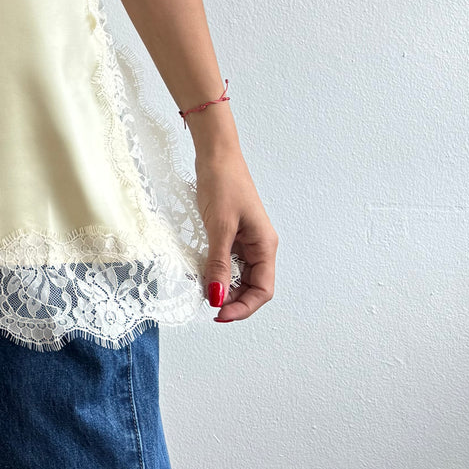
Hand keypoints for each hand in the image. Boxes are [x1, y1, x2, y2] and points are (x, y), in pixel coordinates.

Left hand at [193, 142, 276, 323]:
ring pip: (240, 276)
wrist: (216, 153)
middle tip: (207, 307)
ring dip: (225, 287)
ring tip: (204, 292)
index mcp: (265, 245)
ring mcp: (247, 240)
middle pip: (253, 287)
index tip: (218, 314)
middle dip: (234, 301)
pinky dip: (218, 271)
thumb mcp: (219, 227)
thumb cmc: (222, 183)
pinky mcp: (233, 233)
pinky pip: (230, 261)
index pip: (263, 290)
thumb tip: (216, 298)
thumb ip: (218, 264)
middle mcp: (260, 246)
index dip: (243, 307)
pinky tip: (203, 273)